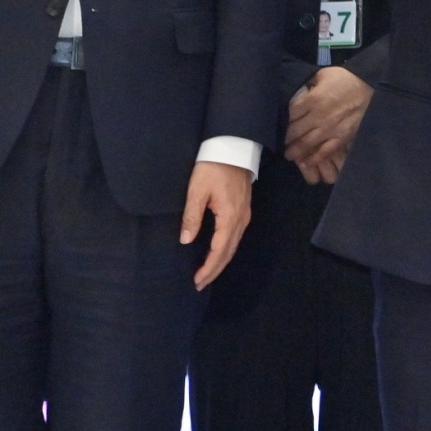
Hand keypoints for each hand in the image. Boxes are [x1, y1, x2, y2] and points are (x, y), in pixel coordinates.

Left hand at [181, 160, 252, 289]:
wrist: (233, 146)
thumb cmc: (212, 167)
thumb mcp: (197, 190)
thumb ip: (191, 216)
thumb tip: (185, 241)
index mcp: (229, 217)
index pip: (219, 250)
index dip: (208, 268)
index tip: (196, 281)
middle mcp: (241, 220)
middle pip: (229, 252)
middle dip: (214, 270)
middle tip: (199, 284)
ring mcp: (244, 214)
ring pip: (233, 245)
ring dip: (220, 261)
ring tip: (207, 273)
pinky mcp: (243, 209)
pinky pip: (235, 236)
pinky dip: (225, 249)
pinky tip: (217, 252)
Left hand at [285, 66, 374, 183]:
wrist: (371, 86)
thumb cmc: (345, 79)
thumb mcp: (323, 74)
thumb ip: (309, 83)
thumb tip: (297, 90)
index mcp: (312, 99)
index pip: (290, 114)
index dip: (282, 121)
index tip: (277, 126)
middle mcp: (318, 116)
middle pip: (295, 131)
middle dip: (285, 139)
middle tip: (280, 143)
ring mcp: (329, 129)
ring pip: (306, 144)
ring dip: (295, 151)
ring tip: (289, 155)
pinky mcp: (341, 138)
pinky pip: (324, 152)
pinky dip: (314, 159)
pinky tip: (306, 162)